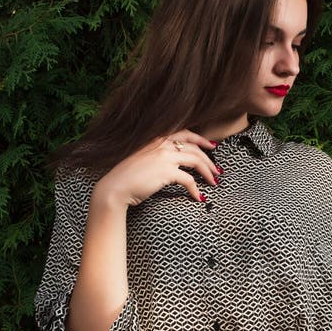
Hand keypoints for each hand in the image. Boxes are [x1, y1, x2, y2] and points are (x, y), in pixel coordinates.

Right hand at [92, 130, 221, 206]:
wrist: (115, 187)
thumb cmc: (126, 176)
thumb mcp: (142, 157)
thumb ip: (158, 154)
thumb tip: (174, 162)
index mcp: (156, 138)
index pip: (185, 133)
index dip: (201, 139)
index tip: (212, 146)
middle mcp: (162, 143)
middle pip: (195, 148)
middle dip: (209, 159)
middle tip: (217, 170)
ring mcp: (164, 156)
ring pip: (196, 161)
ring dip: (208, 172)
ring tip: (214, 182)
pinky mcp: (166, 171)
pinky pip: (189, 180)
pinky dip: (196, 189)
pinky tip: (199, 197)